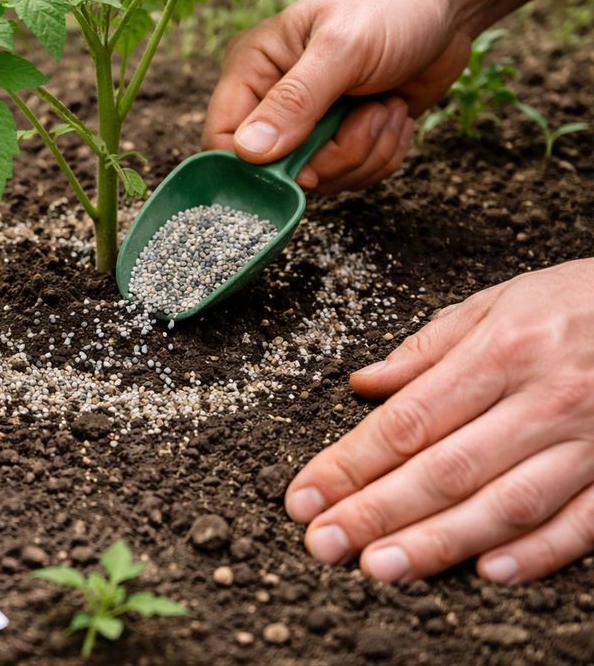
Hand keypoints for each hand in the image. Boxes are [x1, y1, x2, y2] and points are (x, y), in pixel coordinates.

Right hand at [202, 0, 593, 196]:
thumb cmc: (390, 9)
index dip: (256, 165)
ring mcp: (308, 126)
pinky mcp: (341, 142)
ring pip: (320, 182)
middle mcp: (272, 102)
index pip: (221, 140)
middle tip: (367, 115)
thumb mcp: (342, 49)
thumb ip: (295, 101)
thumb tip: (249, 152)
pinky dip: (383, 155)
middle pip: (276, 173)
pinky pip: (352, 179)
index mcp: (252, 70)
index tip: (304, 162)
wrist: (447, 6)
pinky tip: (394, 113)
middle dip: (333, 156)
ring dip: (366, 153)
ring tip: (385, 104)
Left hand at [285, 260, 593, 582]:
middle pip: (445, 469)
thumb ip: (430, 346)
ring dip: (439, 542)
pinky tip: (487, 571)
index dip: (349, 463)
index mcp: (501, 352)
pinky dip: (537, 552)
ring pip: (505, 504)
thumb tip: (365, 384)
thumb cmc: (583, 300)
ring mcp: (590, 439)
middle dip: (375, 511)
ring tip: (381, 568)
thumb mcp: (500, 300)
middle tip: (323, 543)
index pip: (407, 420)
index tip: (306, 494)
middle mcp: (542, 399)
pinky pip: (582, 521)